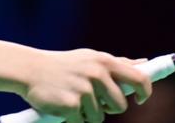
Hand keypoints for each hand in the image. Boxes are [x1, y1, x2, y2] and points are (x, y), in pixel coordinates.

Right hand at [20, 48, 152, 122]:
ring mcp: (84, 90)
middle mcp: (97, 74)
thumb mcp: (91, 58)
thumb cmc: (64, 65)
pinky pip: (82, 122)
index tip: (140, 99)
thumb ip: (118, 63)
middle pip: (119, 105)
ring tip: (74, 100)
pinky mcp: (71, 105)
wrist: (30, 69)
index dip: (145, 92)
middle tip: (95, 102)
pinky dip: (74, 119)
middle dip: (109, 108)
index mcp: (104, 61)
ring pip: (99, 117)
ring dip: (88, 114)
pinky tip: (64, 106)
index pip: (138, 78)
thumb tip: (145, 63)